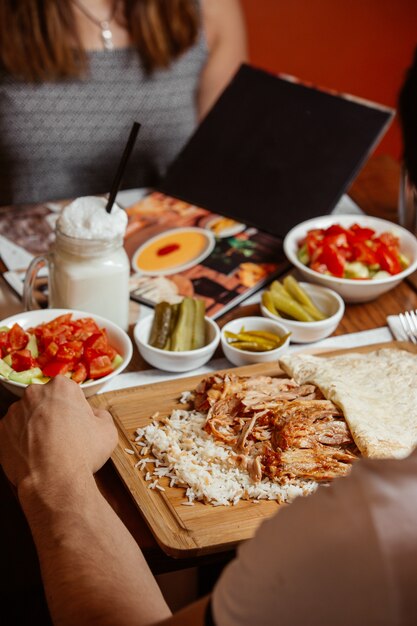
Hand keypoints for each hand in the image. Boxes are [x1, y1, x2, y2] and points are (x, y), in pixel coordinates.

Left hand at [0, 376, 117, 489]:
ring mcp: (14, 412)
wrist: (54, 481)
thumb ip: (100, 415)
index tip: (77, 423)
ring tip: (47, 449)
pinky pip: (13, 433)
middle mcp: (34, 393)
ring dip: (35, 427)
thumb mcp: (107, 430)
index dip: (74, 409)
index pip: (68, 392)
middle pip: (45, 400)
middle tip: (63, 436)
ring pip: (27, 416)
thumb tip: (94, 414)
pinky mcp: (1, 431)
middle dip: (52, 414)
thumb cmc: (82, 453)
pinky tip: (34, 455)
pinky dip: (21, 441)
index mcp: (61, 387)